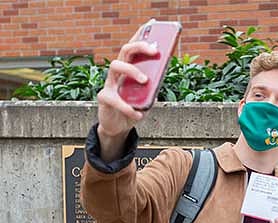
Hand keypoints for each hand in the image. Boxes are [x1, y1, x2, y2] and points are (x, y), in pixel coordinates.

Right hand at [96, 24, 157, 160]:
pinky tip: (138, 115)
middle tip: (155, 51)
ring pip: (116, 66)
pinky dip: (129, 109)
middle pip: (125, 50)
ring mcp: (110, 84)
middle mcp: (118, 73)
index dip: (141, 37)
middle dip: (140, 46)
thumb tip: (160, 77)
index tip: (153, 28)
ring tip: (145, 80)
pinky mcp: (104, 98)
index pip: (134, 49)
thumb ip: (153, 88)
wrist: (119, 127)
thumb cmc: (134, 107)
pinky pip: (115, 99)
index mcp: (129, 70)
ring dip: (132, 70)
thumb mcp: (147, 97)